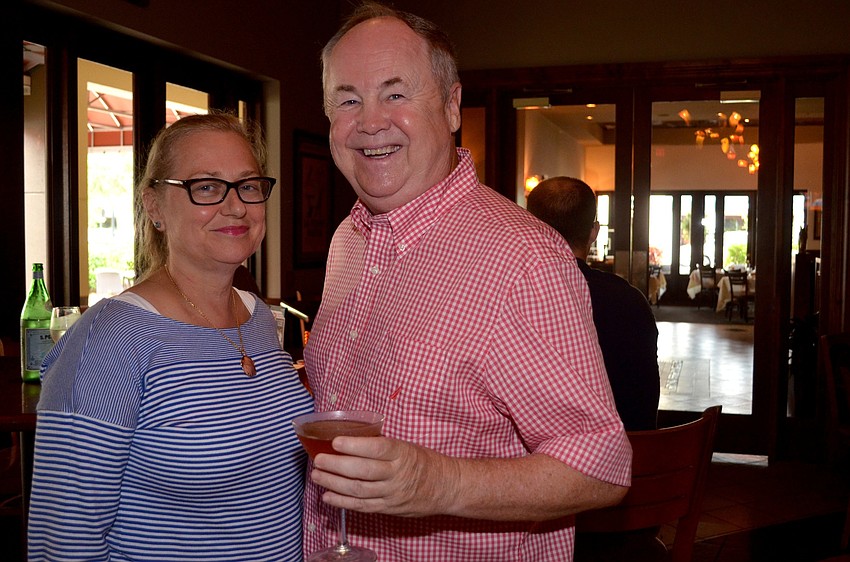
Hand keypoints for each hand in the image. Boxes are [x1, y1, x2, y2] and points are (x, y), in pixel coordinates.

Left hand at [310, 435, 457, 517]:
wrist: (445, 487)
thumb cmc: (423, 462)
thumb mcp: (406, 446)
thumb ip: (382, 445)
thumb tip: (351, 437)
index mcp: (402, 453)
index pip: (377, 448)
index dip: (355, 446)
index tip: (335, 442)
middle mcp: (397, 474)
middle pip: (363, 471)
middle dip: (337, 466)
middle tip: (318, 459)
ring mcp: (391, 494)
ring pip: (359, 490)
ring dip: (334, 483)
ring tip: (317, 475)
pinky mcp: (388, 508)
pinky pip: (362, 506)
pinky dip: (342, 502)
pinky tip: (327, 496)